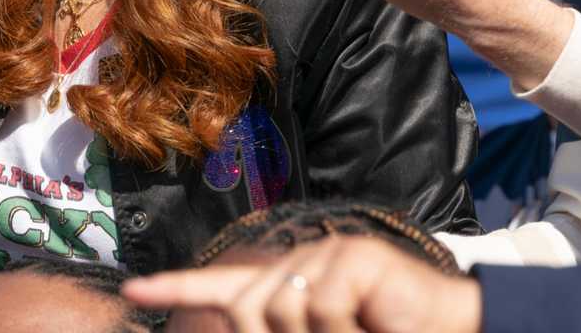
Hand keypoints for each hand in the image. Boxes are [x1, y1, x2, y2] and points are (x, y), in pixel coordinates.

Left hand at [123, 236, 482, 332]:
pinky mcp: (355, 258)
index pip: (225, 289)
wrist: (447, 332)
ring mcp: (329, 255)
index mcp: (290, 288)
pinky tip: (371, 324)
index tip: (132, 289)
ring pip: (282, 307)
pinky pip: (322, 303)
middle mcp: (302, 264)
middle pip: (249, 306)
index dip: (177, 289)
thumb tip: (238, 325)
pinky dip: (344, 328)